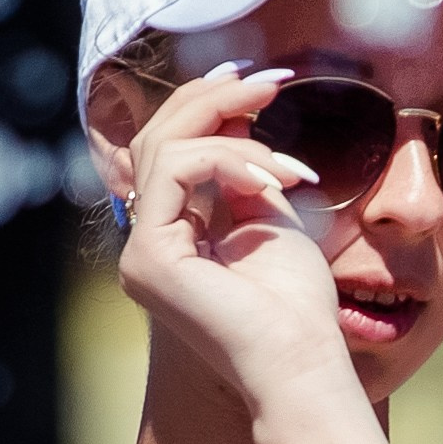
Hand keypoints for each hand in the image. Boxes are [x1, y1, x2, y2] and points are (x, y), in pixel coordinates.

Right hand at [114, 69, 350, 409]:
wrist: (302, 361)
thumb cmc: (297, 304)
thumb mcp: (269, 216)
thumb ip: (242, 171)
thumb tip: (230, 116)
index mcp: (172, 236)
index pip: (169, 152)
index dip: (207, 108)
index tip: (261, 82)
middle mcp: (146, 244)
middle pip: (156, 141)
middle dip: (214, 101)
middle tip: (270, 82)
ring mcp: (140, 253)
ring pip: (162, 148)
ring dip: (235, 135)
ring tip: (288, 166)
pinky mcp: (148, 258)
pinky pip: (175, 171)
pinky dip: (229, 161)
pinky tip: (272, 185)